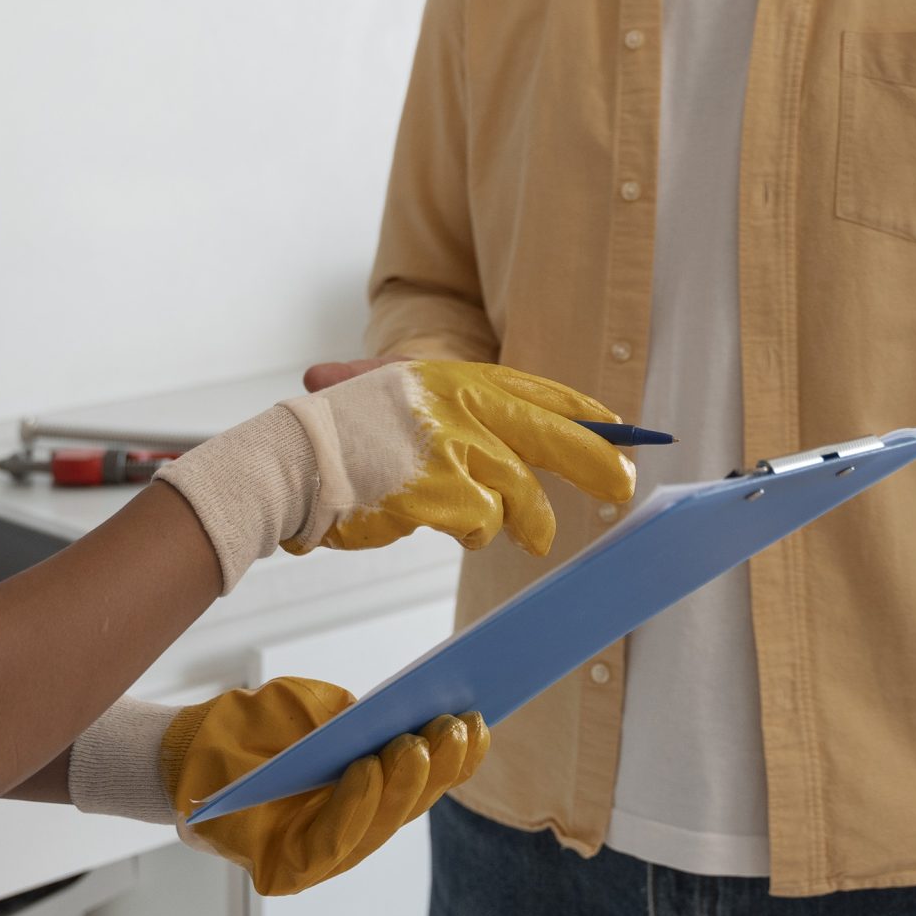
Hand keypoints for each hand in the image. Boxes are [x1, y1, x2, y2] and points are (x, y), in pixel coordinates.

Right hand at [158, 360, 632, 589]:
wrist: (291, 458)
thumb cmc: (340, 433)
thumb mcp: (395, 397)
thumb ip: (449, 409)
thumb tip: (517, 435)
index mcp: (455, 377)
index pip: (540, 392)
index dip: (586, 415)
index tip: (620, 429)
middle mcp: (463, 404)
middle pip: (557, 438)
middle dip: (600, 465)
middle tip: (624, 487)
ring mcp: (455, 447)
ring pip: (522, 494)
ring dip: (528, 521)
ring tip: (531, 538)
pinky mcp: (444, 491)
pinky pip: (483, 522)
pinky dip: (473, 529)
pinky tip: (448, 524)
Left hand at [165, 678, 487, 895]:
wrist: (180, 753)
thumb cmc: (248, 729)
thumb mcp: (306, 707)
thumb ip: (349, 716)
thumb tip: (402, 716)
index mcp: (366, 791)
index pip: (420, 780)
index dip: (454, 757)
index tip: (479, 719)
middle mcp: (351, 828)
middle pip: (407, 806)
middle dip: (435, 769)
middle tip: (453, 727)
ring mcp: (321, 853)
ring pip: (377, 827)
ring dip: (400, 786)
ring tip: (412, 744)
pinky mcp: (287, 872)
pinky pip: (329, 843)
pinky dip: (353, 807)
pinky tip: (366, 771)